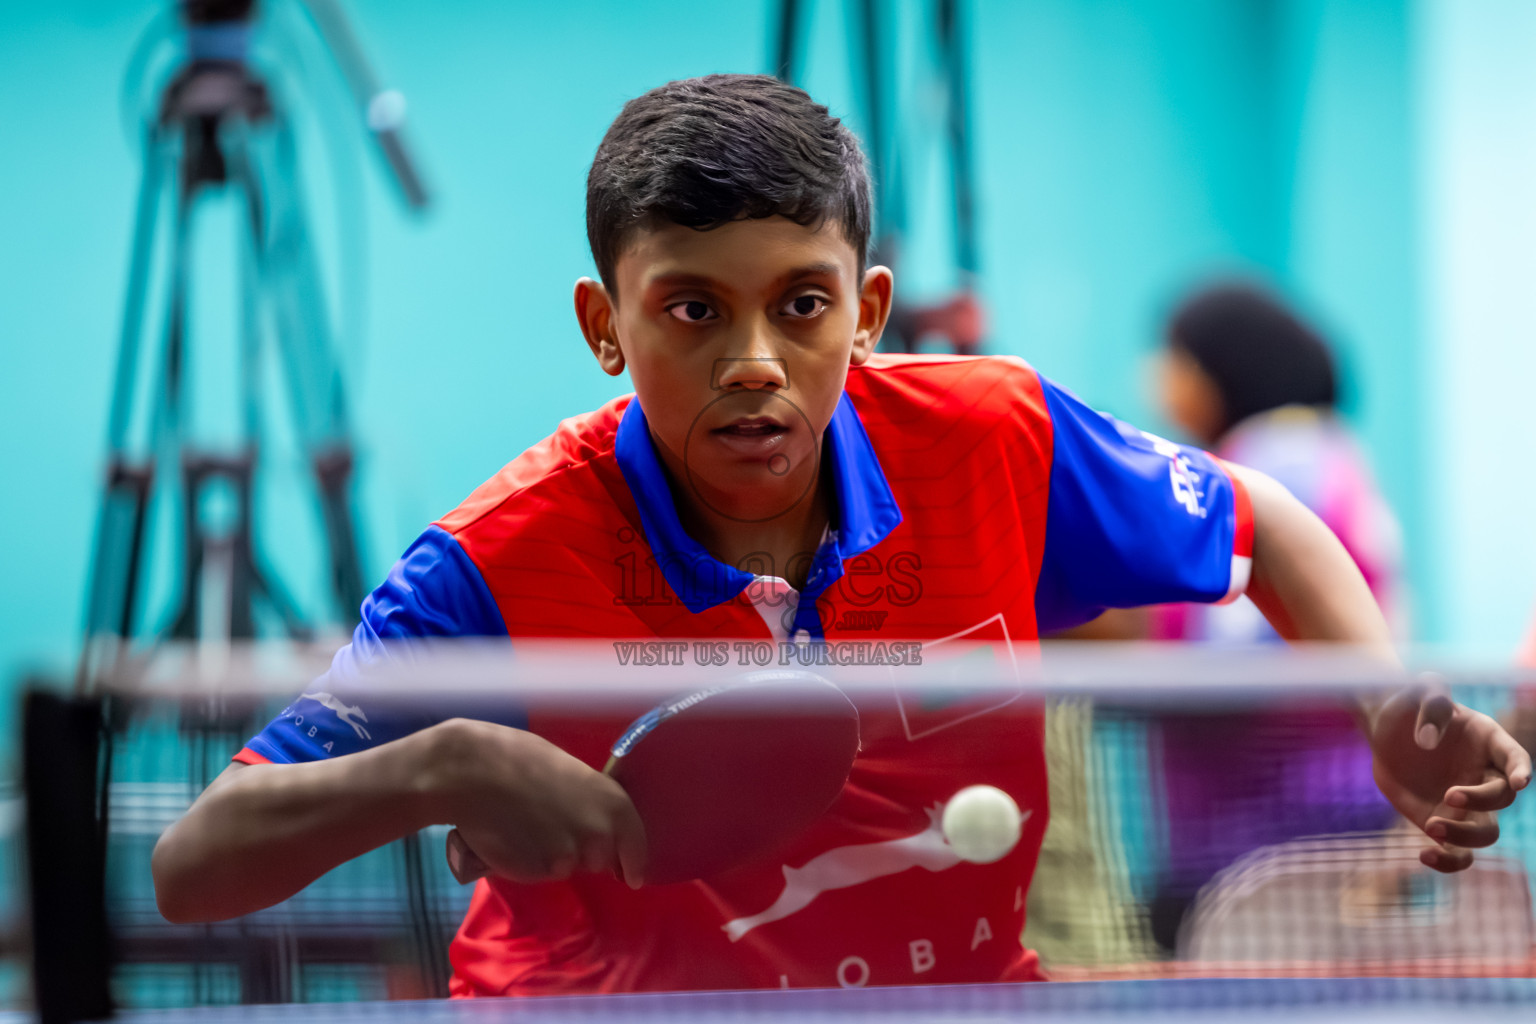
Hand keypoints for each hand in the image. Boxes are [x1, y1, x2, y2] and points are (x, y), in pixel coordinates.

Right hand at [425, 719, 646, 887]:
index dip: (632, 861)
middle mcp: (598, 833)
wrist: (473, 771)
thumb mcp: (572, 773)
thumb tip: (603, 824)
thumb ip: (591, 802)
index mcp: (613, 802)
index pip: (636, 845)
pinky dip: (532, 861)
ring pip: (568, 867)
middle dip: (585, 851)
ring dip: (555, 856)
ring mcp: (568, 855)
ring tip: (530, 827)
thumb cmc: (520, 759)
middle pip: (600, 859)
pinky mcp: (538, 870)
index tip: (631, 876)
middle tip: (556, 826)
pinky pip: (541, 871)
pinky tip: (515, 837)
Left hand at [1366, 682, 1531, 872]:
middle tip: (1448, 794)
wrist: (1384, 730)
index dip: (1521, 771)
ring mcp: (1466, 804)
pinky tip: (1425, 856)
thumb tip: (1428, 742)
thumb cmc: (1409, 706)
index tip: (1519, 782)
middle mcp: (1483, 776)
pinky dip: (1448, 862)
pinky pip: (1457, 853)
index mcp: (1489, 742)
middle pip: (1503, 799)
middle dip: (1481, 800)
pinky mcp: (1442, 820)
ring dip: (1465, 835)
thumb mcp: (1419, 690)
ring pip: (1486, 833)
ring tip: (1431, 826)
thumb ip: (1431, 703)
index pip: (1515, 759)